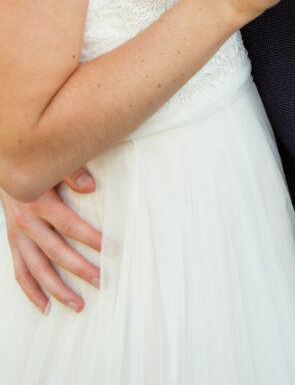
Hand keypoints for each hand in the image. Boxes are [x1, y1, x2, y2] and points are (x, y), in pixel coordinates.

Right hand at [1, 168, 101, 311]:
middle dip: (80, 268)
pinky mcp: (12, 242)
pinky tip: (46, 307)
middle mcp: (25, 222)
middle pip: (55, 252)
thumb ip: (73, 171)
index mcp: (38, 200)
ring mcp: (16, 235)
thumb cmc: (36, 161)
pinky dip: (32, 292)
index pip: (69, 225)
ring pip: (36, 269)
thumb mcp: (53, 161)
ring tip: (78, 304)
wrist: (6, 164)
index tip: (111, 248)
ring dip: (57, 289)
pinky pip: (20, 272)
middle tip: (102, 280)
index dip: (90, 238)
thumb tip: (90, 186)